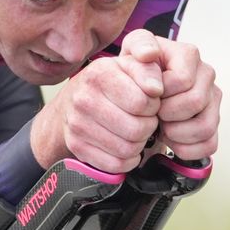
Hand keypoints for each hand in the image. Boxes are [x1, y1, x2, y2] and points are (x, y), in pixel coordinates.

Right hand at [32, 30, 163, 172]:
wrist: (73, 99)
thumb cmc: (109, 82)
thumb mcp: (129, 65)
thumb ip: (148, 67)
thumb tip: (156, 88)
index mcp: (99, 74)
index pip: (143, 103)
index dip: (154, 105)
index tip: (149, 102)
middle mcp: (84, 99)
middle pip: (137, 129)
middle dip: (148, 126)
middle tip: (144, 119)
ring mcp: (78, 125)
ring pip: (128, 149)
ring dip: (139, 143)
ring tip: (135, 130)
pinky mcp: (77, 146)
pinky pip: (115, 164)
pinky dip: (127, 159)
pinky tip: (126, 145)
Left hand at [147, 35, 220, 160]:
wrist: (140, 89)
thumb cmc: (137, 71)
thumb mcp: (132, 51)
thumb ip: (140, 45)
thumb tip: (150, 54)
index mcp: (189, 55)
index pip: (182, 80)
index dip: (161, 94)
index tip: (148, 96)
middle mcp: (206, 75)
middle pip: (195, 102)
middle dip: (168, 114)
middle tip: (153, 114)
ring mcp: (213, 100)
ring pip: (206, 126)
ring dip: (177, 133)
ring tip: (161, 127)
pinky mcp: (214, 122)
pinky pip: (210, 145)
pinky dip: (187, 149)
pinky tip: (171, 140)